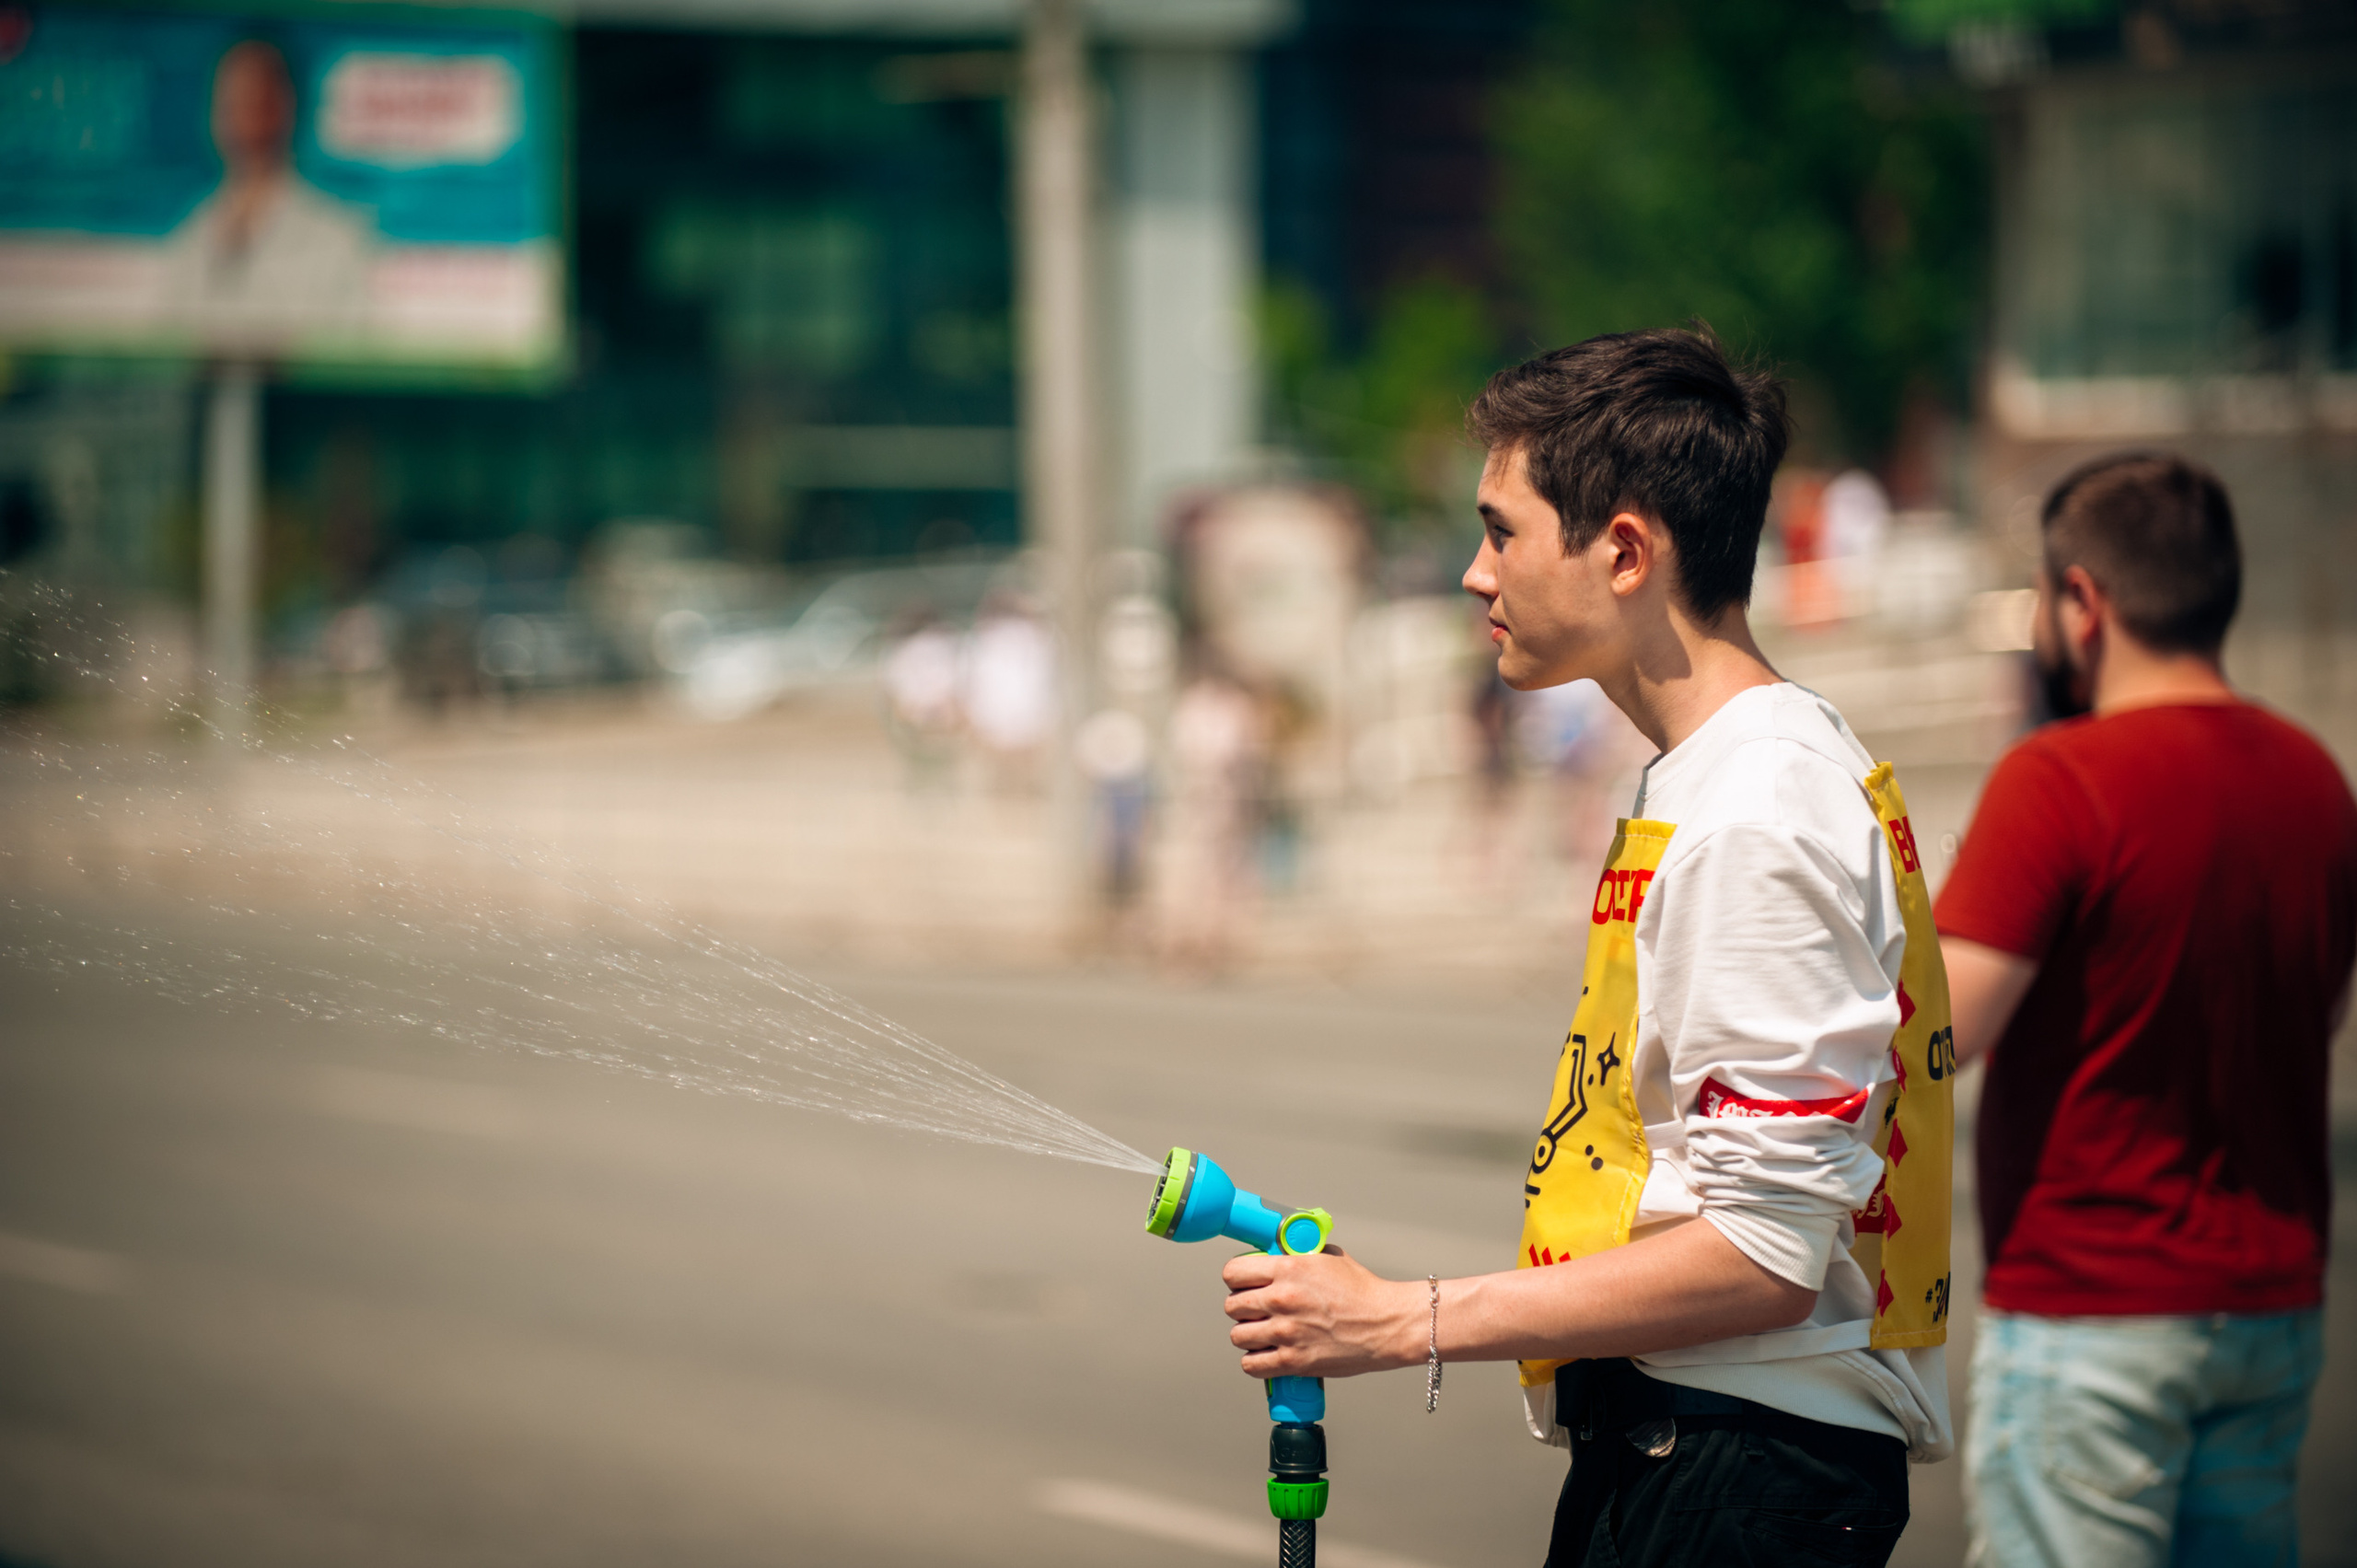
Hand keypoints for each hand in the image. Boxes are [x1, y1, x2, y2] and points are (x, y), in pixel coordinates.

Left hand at [1221, 1246, 1423, 1379]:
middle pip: (1232, 1306)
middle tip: (1255, 1310)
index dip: (1236, 1279)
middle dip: (1242, 1307)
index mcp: (1289, 1269)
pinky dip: (1256, 1361)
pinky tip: (1267, 1354)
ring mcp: (1286, 1332)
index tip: (1242, 1283)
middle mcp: (1282, 1299)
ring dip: (1248, 1335)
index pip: (1233, 1272)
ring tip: (1262, 1333)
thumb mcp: (1329, 1257)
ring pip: (1238, 1336)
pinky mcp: (1293, 1361)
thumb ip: (1299, 1254)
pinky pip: (1251, 1365)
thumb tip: (1281, 1251)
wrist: (1387, 1324)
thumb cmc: (1363, 1293)